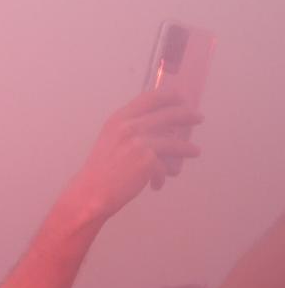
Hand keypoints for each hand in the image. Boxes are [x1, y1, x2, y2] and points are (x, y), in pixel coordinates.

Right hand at [62, 89, 202, 223]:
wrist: (91, 192)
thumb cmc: (100, 171)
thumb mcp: (110, 140)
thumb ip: (129, 130)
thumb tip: (158, 128)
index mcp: (119, 119)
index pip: (149, 99)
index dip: (168, 96)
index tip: (180, 97)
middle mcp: (130, 127)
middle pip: (168, 114)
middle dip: (187, 115)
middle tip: (197, 117)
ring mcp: (140, 143)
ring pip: (173, 142)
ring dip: (186, 148)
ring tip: (194, 151)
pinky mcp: (148, 160)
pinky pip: (164, 166)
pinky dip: (161, 176)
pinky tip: (157, 184)